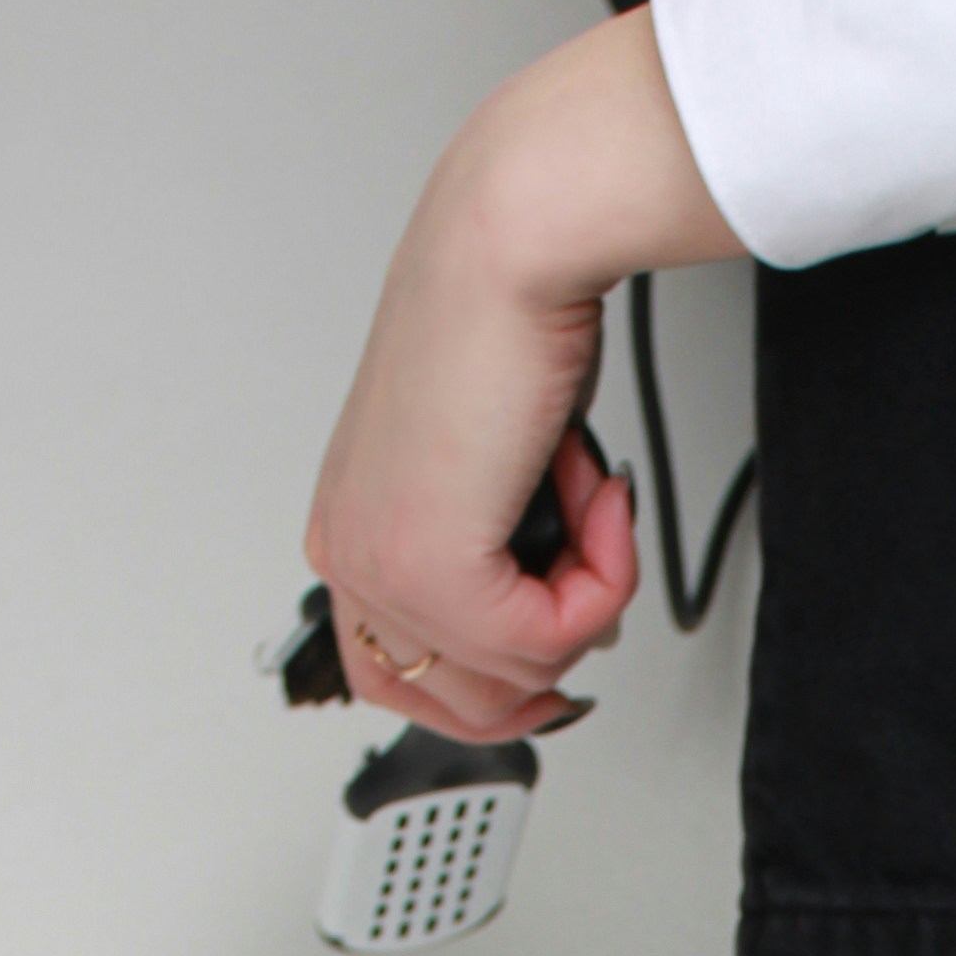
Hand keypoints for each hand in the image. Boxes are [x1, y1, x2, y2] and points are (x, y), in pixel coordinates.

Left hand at [305, 8, 739, 735]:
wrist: (507, 250)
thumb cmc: (504, 324)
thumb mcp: (496, 470)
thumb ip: (500, 556)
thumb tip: (555, 631)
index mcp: (352, 534)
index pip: (406, 681)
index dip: (504, 683)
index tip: (566, 651)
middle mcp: (352, 556)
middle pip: (464, 705)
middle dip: (555, 648)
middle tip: (593, 567)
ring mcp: (383, 569)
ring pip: (516, 678)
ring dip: (588, 595)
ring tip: (588, 500)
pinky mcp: (432, 568)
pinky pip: (547, 642)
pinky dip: (603, 578)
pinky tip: (595, 493)